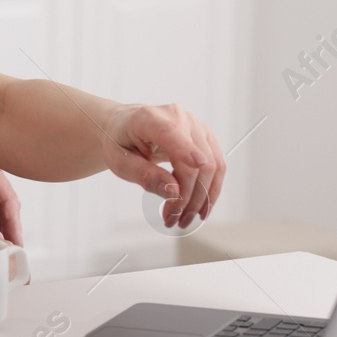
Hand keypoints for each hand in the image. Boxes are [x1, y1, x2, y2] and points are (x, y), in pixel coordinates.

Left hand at [100, 103, 224, 228]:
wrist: (125, 126)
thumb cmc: (120, 141)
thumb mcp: (121, 162)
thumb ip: (146, 176)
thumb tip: (174, 192)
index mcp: (149, 118)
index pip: (170, 132)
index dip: (186, 150)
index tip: (198, 168)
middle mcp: (178, 116)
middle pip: (196, 160)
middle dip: (189, 197)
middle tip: (174, 220)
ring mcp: (196, 125)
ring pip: (213, 165)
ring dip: (203, 198)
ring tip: (185, 219)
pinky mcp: (205, 136)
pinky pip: (216, 165)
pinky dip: (210, 189)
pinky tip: (199, 208)